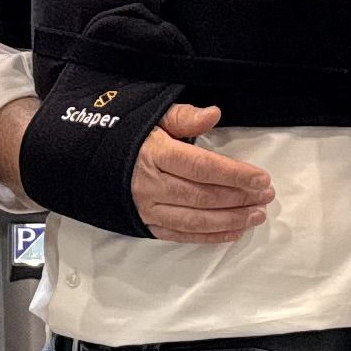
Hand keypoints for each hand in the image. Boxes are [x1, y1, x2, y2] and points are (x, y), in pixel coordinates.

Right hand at [133, 104, 275, 242]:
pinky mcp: (144, 225)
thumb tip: (214, 114)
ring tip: (256, 216)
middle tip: (267, 197)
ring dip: (230, 220)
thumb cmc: (125, 136)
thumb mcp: (152, 117)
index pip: (202, 167)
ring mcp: (146, 208)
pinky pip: (180, 235)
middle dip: (239, 198)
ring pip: (194, 220)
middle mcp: (150, 185)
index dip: (234, 175)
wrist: (83, 160)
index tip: (261, 178)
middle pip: (202, 196)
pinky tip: (233, 232)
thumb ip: (183, 117)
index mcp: (155, 154)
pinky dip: (209, 237)